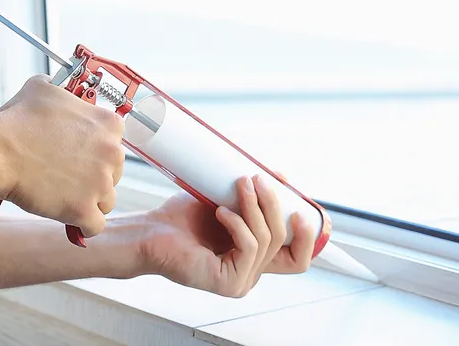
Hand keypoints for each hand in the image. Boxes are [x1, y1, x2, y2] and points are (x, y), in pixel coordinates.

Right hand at [0, 75, 123, 238]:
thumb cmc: (16, 122)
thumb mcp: (43, 88)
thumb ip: (61, 92)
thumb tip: (59, 89)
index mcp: (109, 123)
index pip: (114, 142)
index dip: (95, 150)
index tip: (78, 154)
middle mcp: (112, 153)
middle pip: (113, 172)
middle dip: (92, 176)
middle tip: (66, 174)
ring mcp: (101, 183)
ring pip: (106, 200)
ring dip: (88, 200)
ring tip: (63, 194)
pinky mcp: (85, 209)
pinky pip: (95, 225)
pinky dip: (81, 223)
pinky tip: (67, 216)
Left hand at [138, 175, 315, 296]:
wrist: (151, 230)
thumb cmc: (182, 217)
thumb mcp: (226, 200)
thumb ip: (252, 195)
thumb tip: (280, 176)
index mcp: (255, 257)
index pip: (296, 256)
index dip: (307, 234)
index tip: (301, 204)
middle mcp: (251, 272)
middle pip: (284, 242)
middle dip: (275, 206)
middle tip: (259, 179)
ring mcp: (241, 281)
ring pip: (266, 240)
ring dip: (255, 207)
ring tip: (240, 185)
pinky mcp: (228, 283)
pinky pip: (248, 247)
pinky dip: (238, 224)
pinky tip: (221, 211)